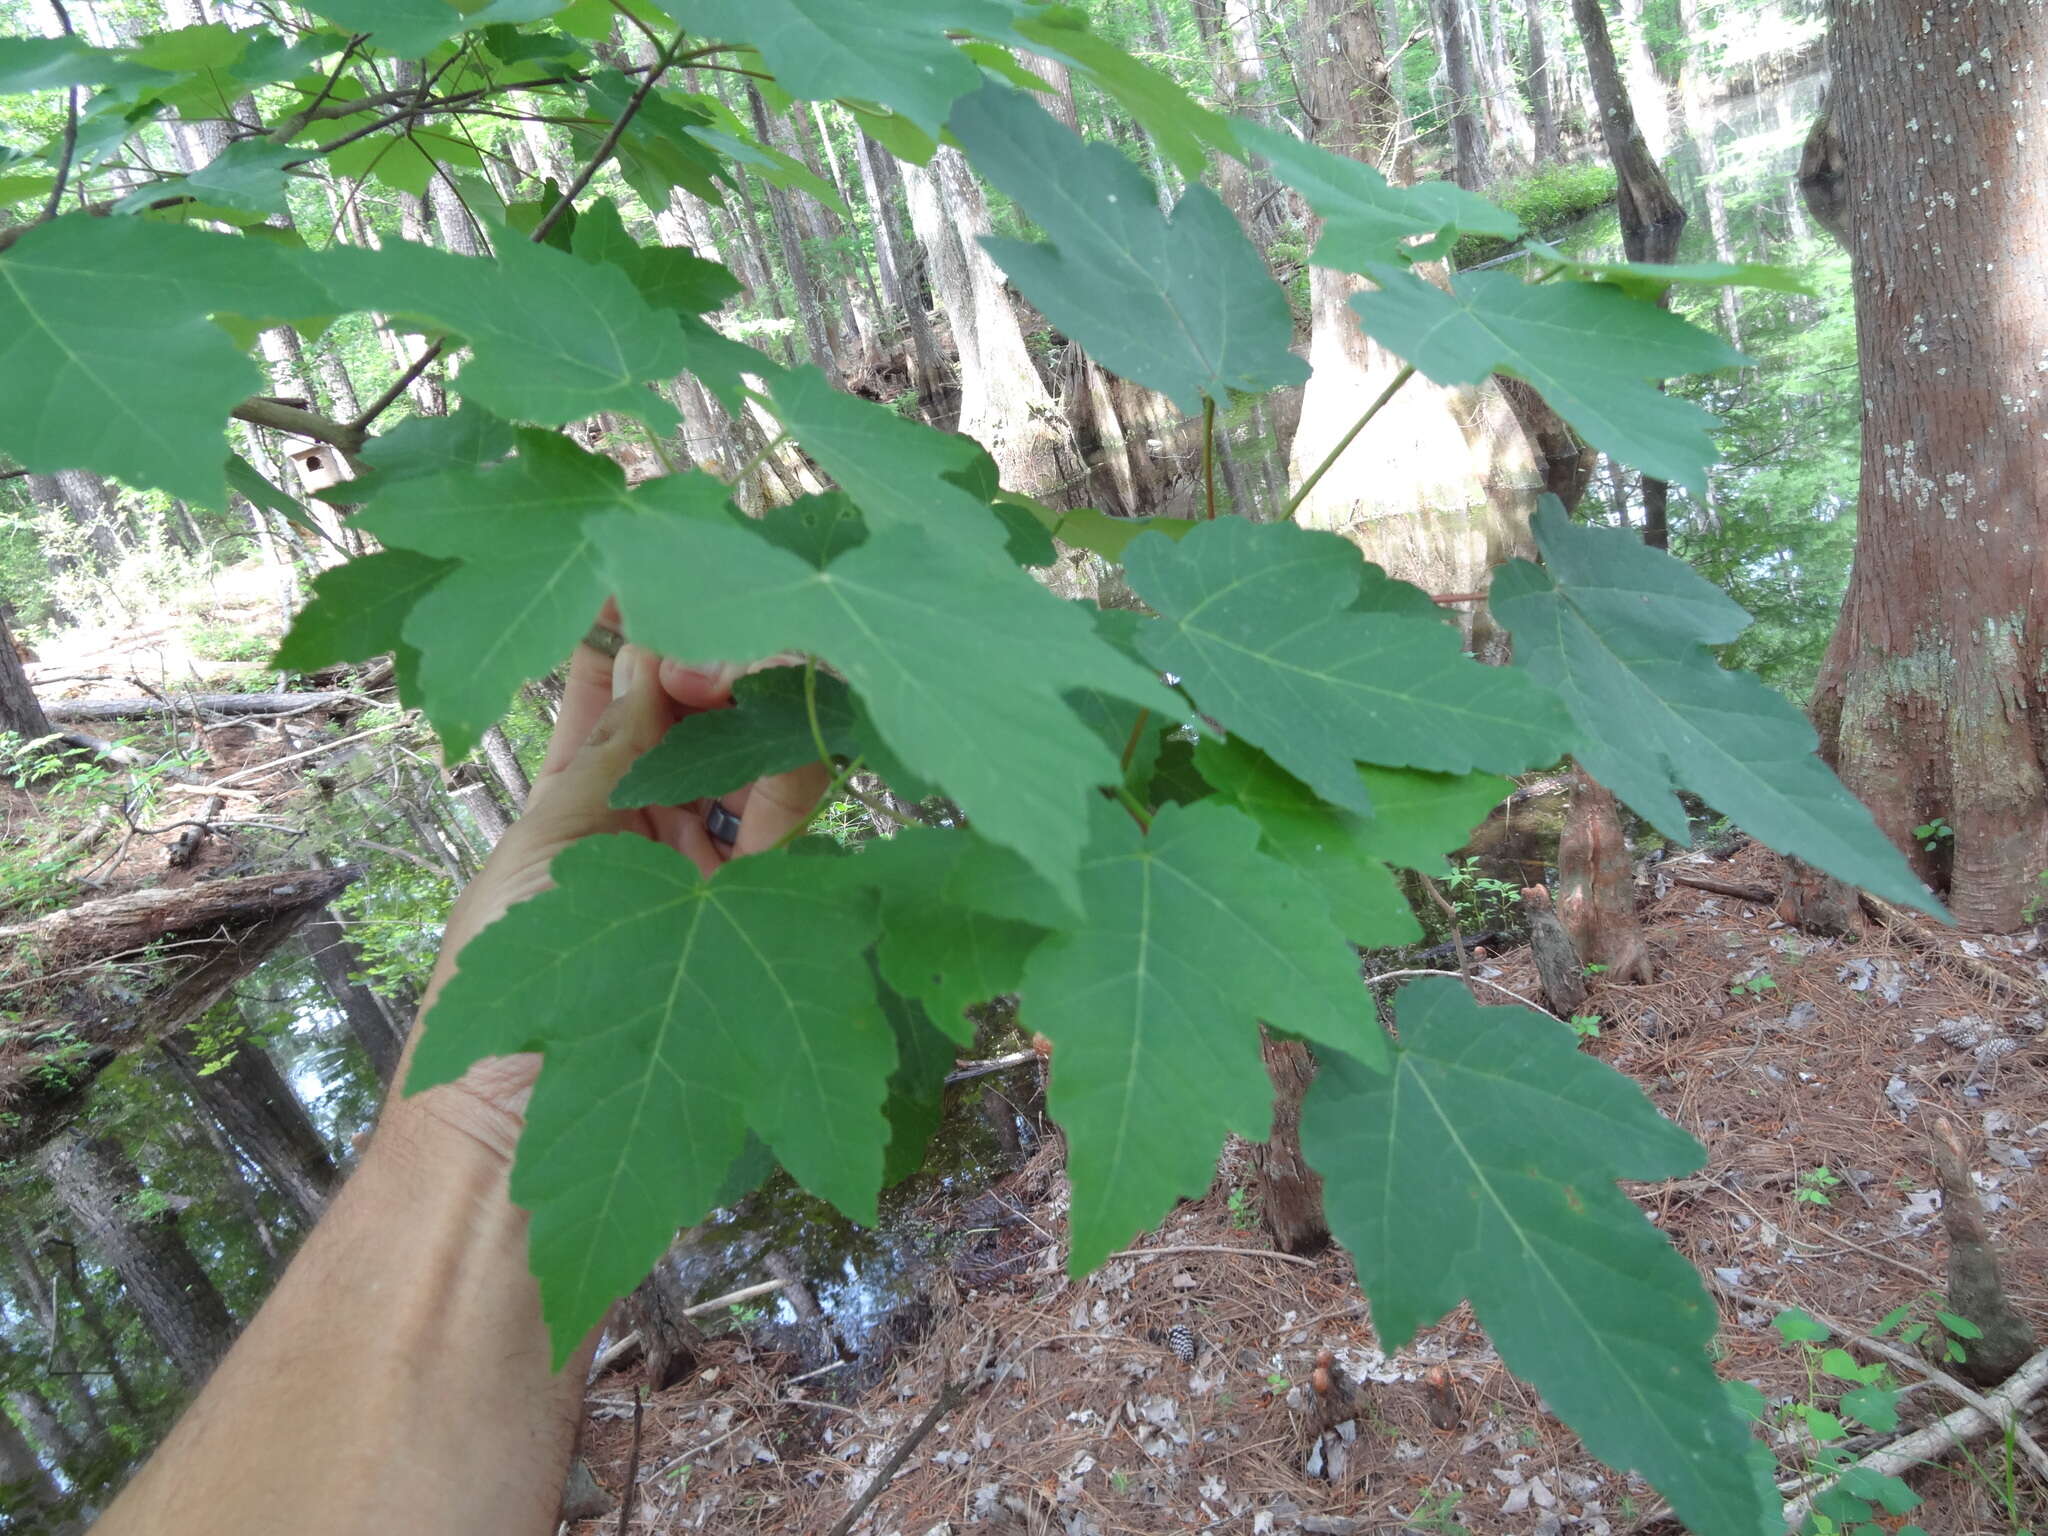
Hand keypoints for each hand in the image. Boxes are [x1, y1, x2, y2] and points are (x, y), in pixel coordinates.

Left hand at [404, 608, 830, 1152]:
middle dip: (709, 659)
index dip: (641, 633)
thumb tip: (658, 645)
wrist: (515, 1158)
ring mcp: (712, 872)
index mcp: (575, 805)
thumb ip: (610, 758)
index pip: (618, 693)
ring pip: (749, 757)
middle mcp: (648, 828)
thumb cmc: (492, 1004)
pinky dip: (794, 766)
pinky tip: (795, 712)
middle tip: (719, 626)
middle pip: (695, 715)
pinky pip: (789, 824)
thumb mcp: (543, 859)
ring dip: (752, 701)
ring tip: (754, 653)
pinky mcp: (769, 919)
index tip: (661, 582)